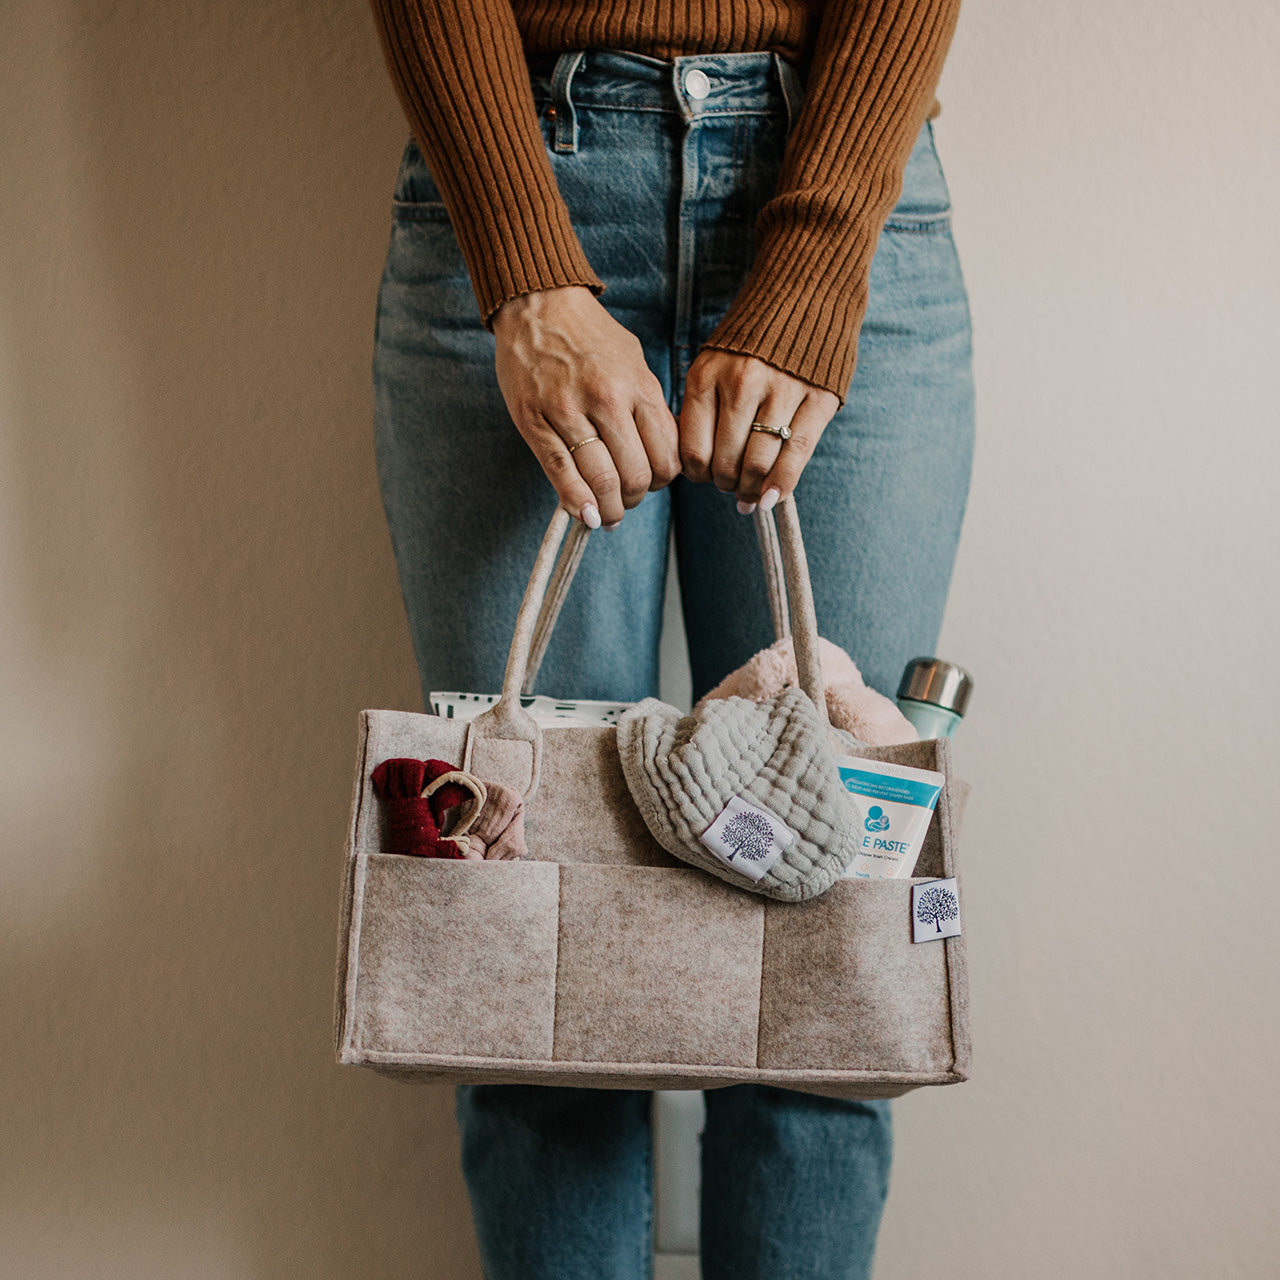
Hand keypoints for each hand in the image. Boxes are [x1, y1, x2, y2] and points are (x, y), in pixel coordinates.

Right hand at [492, 286, 680, 527]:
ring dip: (609, 509)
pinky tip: (586, 515)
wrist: (538, 304)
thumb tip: (658, 456)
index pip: (666, 455)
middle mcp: (608, 399)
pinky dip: (577, 503)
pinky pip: (560, 473)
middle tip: (627, 499)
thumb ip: (648, 407)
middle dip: (635, 498)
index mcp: (639, 385)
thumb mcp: (634, 362)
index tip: (652, 481)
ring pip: (601, 481)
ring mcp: (569, 411)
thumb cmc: (590, 336)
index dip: (662, 480)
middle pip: (635, 475)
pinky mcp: (535, 420)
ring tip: (607, 512)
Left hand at [678, 349, 839, 511]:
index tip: (707, 478)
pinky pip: (796, 454)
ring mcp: (781, 391)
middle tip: (733, 485)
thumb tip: (699, 470)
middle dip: (727, 484)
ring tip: (753, 490)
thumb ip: (704, 411)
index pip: (693, 451)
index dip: (699, 476)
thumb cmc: (752, 344)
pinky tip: (774, 497)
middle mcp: (741, 384)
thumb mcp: (713, 366)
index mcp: (706, 377)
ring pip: (758, 464)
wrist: (805, 295)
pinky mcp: (817, 398)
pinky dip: (783, 484)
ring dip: (753, 488)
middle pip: (726, 463)